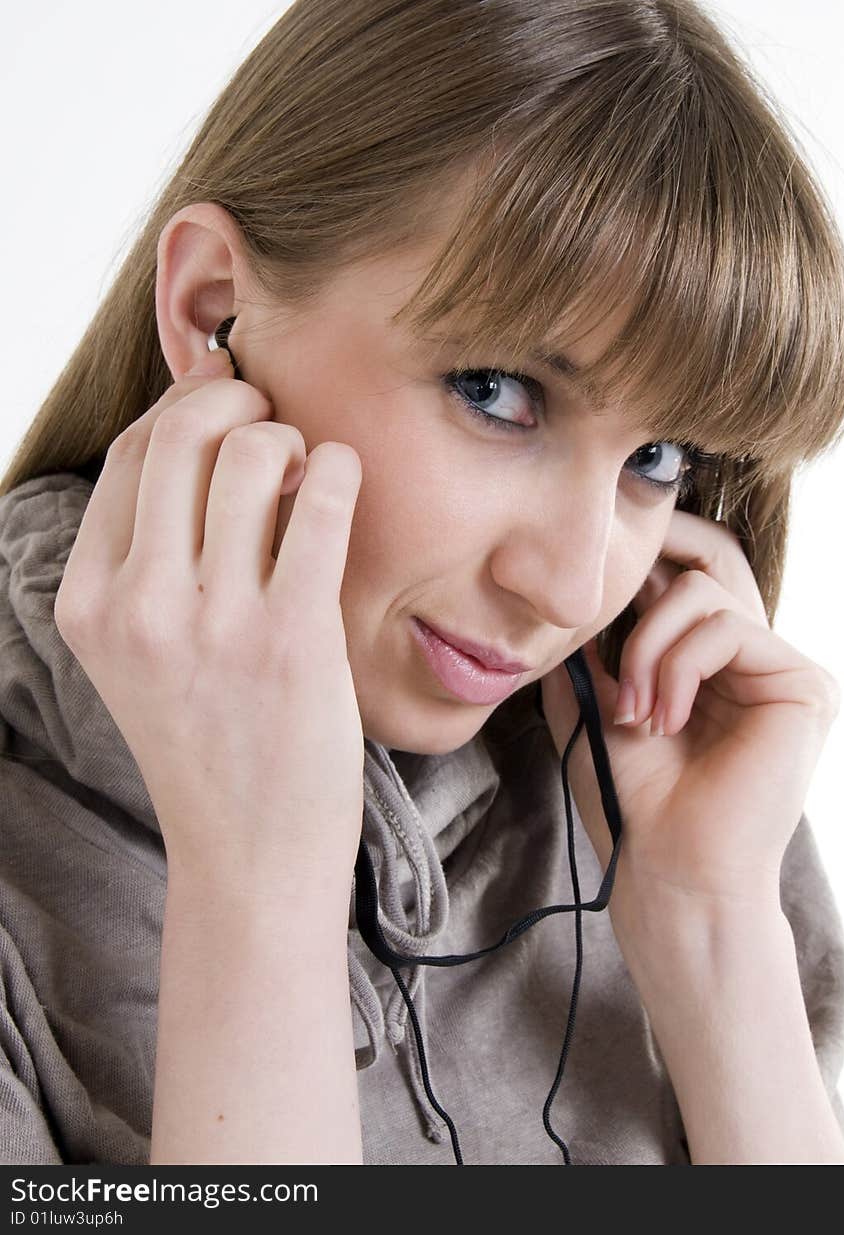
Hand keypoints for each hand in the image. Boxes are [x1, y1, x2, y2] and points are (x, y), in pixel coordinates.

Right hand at [53, 349, 365, 889]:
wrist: (250, 856)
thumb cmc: (209, 740)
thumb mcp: (140, 651)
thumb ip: (152, 555)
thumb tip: (210, 426)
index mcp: (89, 601)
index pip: (129, 454)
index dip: (184, 405)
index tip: (224, 398)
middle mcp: (139, 606)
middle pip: (183, 434)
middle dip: (237, 398)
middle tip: (273, 415)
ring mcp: (214, 624)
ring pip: (252, 454)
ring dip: (292, 437)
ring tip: (309, 471)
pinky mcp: (291, 639)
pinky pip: (322, 505)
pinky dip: (340, 470)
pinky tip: (344, 481)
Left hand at [538, 508, 840, 910]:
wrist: (669, 868)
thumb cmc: (633, 800)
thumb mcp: (592, 704)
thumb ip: (591, 644)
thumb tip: (583, 584)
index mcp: (709, 659)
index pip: (688, 572)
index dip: (649, 551)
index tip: (599, 566)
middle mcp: (752, 656)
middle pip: (711, 555)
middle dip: (654, 554)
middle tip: (609, 584)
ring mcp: (781, 667)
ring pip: (703, 590)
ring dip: (647, 648)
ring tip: (633, 711)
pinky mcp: (805, 684)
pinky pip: (728, 628)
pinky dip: (678, 667)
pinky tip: (665, 719)